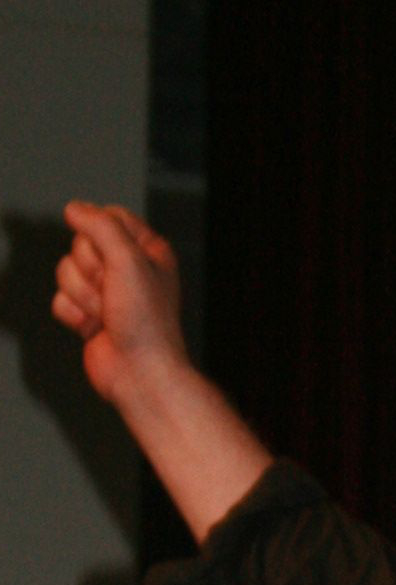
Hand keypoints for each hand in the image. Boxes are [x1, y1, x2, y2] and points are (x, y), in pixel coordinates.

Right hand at [52, 201, 189, 407]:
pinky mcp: (87, 315)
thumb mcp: (128, 258)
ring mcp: (105, 292)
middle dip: (92, 272)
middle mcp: (127, 268)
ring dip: (84, 296)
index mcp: (147, 250)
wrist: (140, 375)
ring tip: (108, 315)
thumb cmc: (146, 322)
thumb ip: (100, 224)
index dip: (103, 236)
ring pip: (66, 271)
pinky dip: (74, 315)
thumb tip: (74, 209)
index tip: (120, 261)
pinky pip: (60, 299)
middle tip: (114, 295)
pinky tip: (96, 330)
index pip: (107, 216)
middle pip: (80, 244)